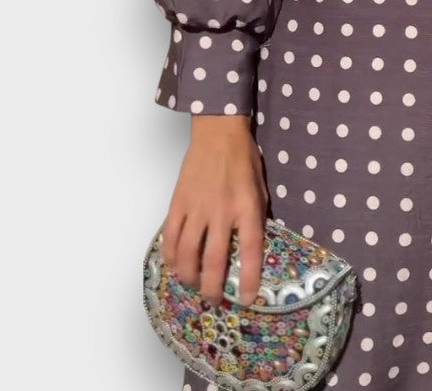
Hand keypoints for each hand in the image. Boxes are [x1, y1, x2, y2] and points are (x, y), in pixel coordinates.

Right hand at [160, 117, 268, 307]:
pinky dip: (171, 255)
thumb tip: (251, 246)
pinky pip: (171, 236)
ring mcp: (197, 207)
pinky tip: (174, 264)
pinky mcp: (178, 202)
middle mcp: (222, 211)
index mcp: (247, 207)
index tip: (248, 299)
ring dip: (189, 276)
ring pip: (188, 253)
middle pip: (214, 260)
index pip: (250, 250)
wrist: (218, 133)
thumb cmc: (243, 160)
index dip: (250, 278)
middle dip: (212, 287)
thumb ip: (255, 216)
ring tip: (192, 285)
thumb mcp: (260, 188)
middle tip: (213, 300)